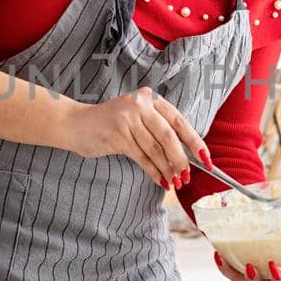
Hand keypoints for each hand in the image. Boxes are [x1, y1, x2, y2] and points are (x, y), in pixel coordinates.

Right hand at [61, 86, 206, 189]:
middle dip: (181, 160)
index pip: (179, 122)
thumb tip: (186, 157)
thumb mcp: (136, 119)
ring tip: (174, 182)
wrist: (75, 124)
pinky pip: (142, 157)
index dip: (195, 142)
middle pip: (169, 136)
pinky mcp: (118, 134)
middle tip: (188, 176)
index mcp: (150, 98)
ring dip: (167, 169)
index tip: (206, 159)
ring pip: (155, 150)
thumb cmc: (110, 124)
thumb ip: (158, 130)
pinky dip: (153, 171)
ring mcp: (128, 118)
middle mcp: (140, 104)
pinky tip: (160, 180)